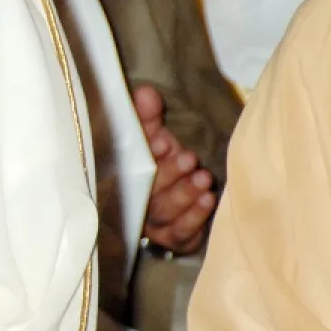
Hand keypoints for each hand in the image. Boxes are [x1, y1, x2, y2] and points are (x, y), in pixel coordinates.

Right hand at [135, 86, 215, 255]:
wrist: (181, 186)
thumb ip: (148, 115)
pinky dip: (194, 217)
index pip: (126, 167)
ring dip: (184, 195)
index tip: (161, 142)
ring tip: (203, 178)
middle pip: (146, 192)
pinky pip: (181, 234)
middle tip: (189, 158)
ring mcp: (152, 222)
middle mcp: (133, 201)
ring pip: (164, 213)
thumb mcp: (153, 134)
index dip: (144, 155)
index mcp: (121, 175)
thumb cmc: (161, 157)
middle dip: (169, 175)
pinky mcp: (173, 238)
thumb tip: (147, 92)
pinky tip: (208, 200)